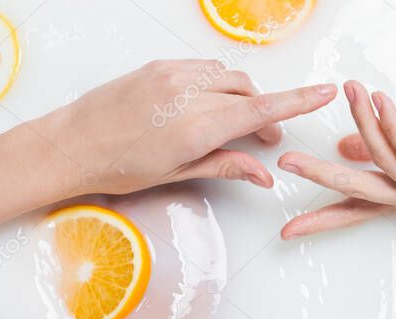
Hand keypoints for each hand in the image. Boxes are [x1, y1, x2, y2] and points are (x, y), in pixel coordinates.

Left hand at [39, 60, 336, 195]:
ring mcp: (171, 75)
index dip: (298, 101)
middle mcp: (187, 94)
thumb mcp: (178, 174)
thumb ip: (226, 166)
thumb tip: (263, 175)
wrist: (70, 144)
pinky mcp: (159, 66)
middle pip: (248, 93)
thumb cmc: (117, 167)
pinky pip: (203, 68)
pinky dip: (216, 83)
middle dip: (264, 113)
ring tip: (232, 124)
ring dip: (240, 97)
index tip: (325, 92)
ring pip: (227, 77)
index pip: (261, 110)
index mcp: (195, 127)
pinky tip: (207, 105)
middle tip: (263, 141)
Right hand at [276, 80, 395, 238]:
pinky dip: (394, 125)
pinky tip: (381, 101)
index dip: (324, 214)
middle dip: (321, 176)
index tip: (290, 227)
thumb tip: (345, 147)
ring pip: (384, 161)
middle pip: (359, 191)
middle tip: (287, 163)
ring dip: (365, 121)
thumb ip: (388, 141)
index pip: (358, 204)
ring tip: (352, 89)